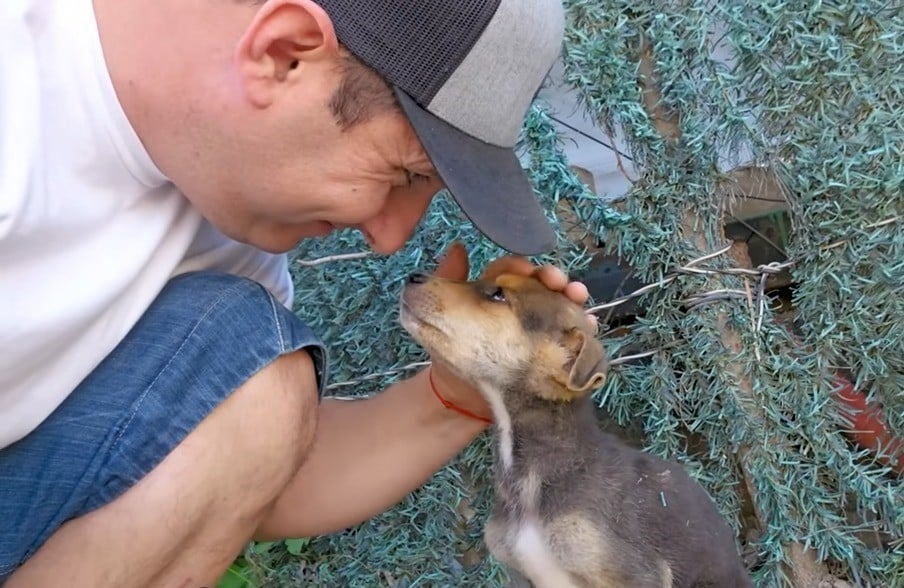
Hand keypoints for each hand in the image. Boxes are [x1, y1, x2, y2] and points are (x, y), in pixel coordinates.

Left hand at [424, 242, 595, 423]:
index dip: (520, 266)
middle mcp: (518, 309)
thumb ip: (447, 282)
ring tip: (578, 295)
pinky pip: (570, 338)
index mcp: (493, 295)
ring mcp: (536, 331)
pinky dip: (582, 329)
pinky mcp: (548, 354)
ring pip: (560, 307)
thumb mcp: (439, 316)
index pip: (510, 271)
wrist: (457, 404)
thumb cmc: (448, 356)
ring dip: (572, 297)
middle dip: (553, 278)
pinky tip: (588, 325)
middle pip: (540, 285)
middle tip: (560, 280)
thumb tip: (457, 247)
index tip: (527, 268)